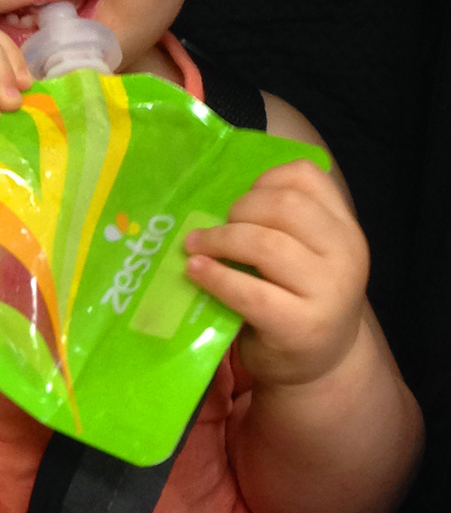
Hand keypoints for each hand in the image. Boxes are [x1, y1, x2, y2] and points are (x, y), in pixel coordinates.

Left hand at [184, 159, 369, 387]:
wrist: (322, 365)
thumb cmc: (298, 297)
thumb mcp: (305, 253)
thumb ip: (279, 222)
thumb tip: (216, 196)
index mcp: (343, 228)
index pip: (307, 176)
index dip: (266, 180)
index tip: (244, 198)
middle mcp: (346, 255)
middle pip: (284, 205)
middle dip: (241, 209)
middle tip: (218, 225)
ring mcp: (329, 292)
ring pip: (265, 244)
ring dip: (220, 239)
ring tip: (195, 245)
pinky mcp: (301, 327)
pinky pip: (250, 291)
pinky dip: (216, 276)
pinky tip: (196, 270)